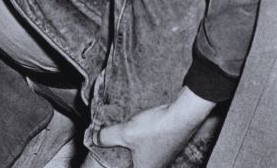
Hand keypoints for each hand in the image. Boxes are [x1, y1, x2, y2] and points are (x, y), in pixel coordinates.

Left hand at [87, 88, 214, 167]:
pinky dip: (143, 139)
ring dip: (134, 147)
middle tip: (114, 148)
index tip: (109, 158)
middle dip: (124, 156)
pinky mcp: (169, 143)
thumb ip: (107, 137)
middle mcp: (157, 166)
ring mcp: (165, 155)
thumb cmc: (156, 129)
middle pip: (135, 163)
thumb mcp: (126, 132)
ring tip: (124, 136)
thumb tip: (93, 139)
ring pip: (144, 154)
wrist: (183, 114)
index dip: (116, 165)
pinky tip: (139, 129)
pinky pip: (152, 145)